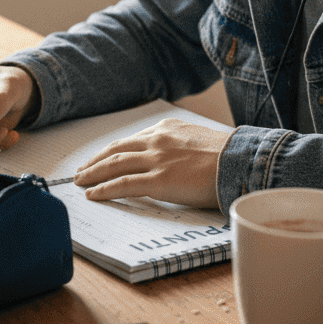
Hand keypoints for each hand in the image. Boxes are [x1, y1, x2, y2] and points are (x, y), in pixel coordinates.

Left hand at [72, 119, 226, 209]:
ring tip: (80, 182)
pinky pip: (123, 184)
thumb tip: (175, 160)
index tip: (102, 158)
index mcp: (167, 128)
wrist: (242, 160)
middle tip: (81, 171)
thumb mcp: (200, 140)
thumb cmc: (229, 155)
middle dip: (95, 161)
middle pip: (116, 150)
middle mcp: (157, 140)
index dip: (112, 151)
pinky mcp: (159, 180)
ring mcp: (156, 159)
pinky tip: (92, 195)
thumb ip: (181, 146)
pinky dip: (104, 189)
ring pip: (114, 165)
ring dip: (93, 174)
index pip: (132, 140)